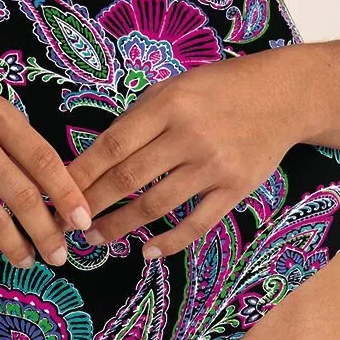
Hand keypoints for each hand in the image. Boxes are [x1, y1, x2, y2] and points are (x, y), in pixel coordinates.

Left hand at [64, 51, 296, 260]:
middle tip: (67, 224)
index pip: (112, 145)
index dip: (81, 173)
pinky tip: (148, 251)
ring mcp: (214, 165)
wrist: (282, 96)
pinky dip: (170, 241)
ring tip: (98, 238)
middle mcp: (188, 135)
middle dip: (91, 205)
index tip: (56, 193)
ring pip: (156, 205)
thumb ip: (139, 119)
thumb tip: (96, 158)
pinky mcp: (236, 188)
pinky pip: (197, 222)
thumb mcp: (174, 87)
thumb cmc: (219, 88)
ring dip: (121, 226)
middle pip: (128, 179)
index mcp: (167, 105)